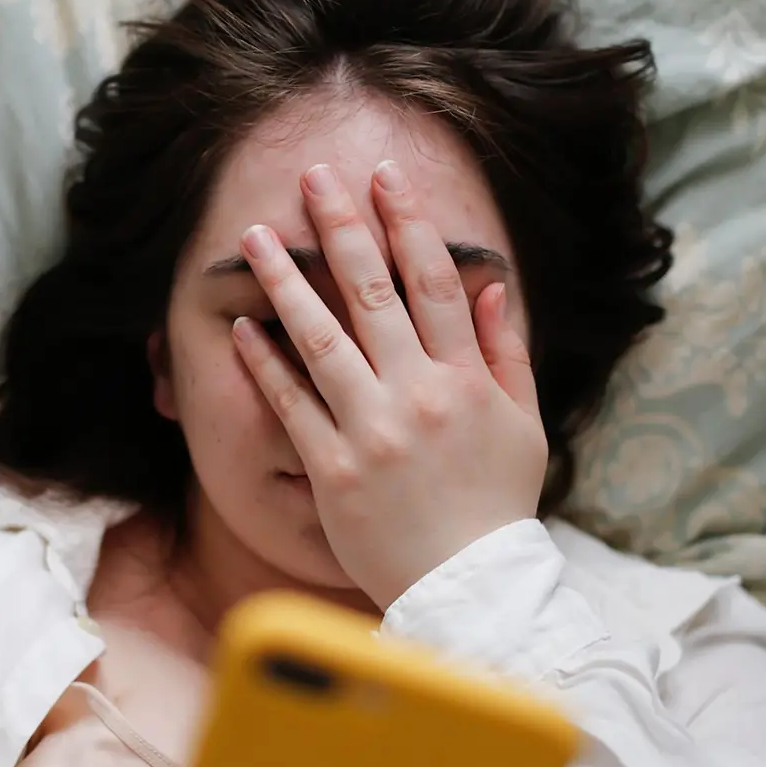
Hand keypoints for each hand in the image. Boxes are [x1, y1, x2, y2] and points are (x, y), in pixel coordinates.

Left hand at [233, 160, 547, 609]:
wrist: (468, 590)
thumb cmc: (497, 506)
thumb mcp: (523, 426)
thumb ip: (505, 354)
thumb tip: (489, 288)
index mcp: (465, 380)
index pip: (434, 282)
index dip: (408, 223)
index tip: (384, 177)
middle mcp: (416, 395)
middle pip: (372, 294)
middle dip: (342, 227)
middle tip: (313, 177)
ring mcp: (371, 432)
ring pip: (320, 339)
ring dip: (284, 281)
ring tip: (254, 236)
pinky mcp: (332, 471)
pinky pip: (292, 406)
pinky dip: (266, 364)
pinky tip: (243, 326)